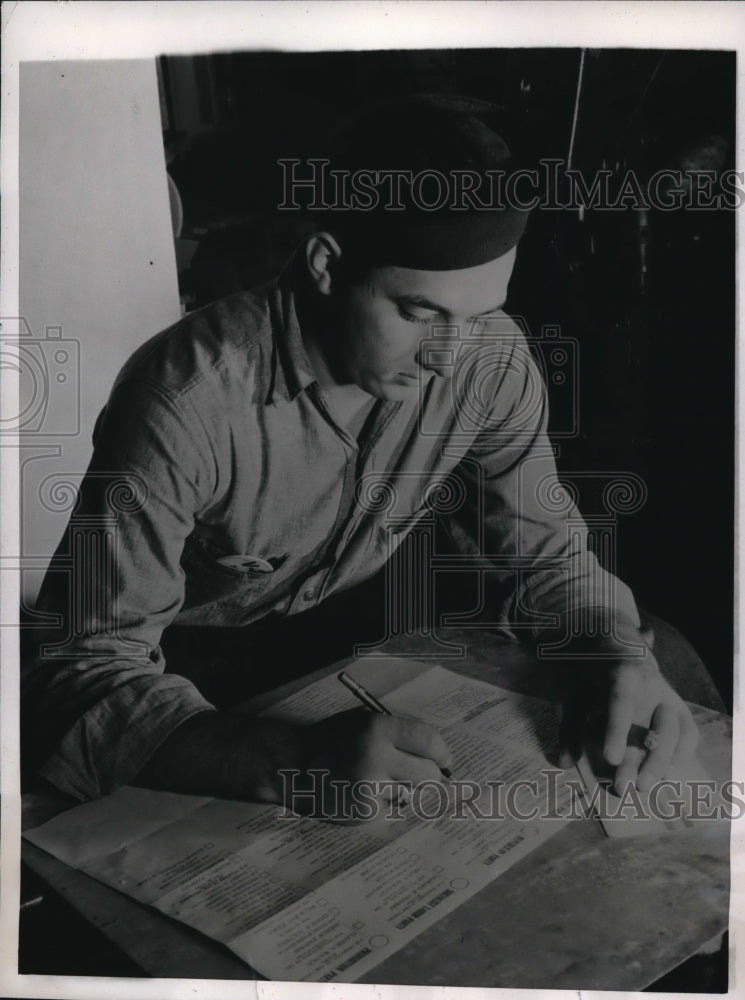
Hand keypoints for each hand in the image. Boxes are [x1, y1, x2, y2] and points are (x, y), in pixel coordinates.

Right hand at [295, 709, 451, 818]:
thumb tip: (436, 752)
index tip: (444, 758)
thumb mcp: (362, 722)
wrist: (291, 767)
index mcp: (377, 728)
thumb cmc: (330, 741)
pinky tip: (363, 795)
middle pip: (430, 774)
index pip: (428, 740)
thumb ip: (396, 733)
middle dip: (430, 775)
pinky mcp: (366, 813)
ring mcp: (371, 789)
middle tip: (422, 774)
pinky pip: (392, 809)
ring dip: (405, 789)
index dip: (442, 751)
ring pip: (413, 794)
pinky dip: (385, 804)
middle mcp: (377, 758)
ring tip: (379, 781)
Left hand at [559, 647, 698, 794]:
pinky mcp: (678, 708)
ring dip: (661, 763)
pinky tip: (665, 776)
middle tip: (624, 787)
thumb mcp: (574, 693)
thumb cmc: (591, 676)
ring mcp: (668, 697)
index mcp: (622, 674)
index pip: (622, 702)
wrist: (615, 649)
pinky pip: (689, 733)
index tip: (612, 758)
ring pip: (675, 731)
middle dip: (642, 759)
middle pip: (656, 724)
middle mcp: (652, 685)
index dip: (618, 730)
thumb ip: (569, 728)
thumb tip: (563, 763)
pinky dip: (680, 755)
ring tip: (644, 788)